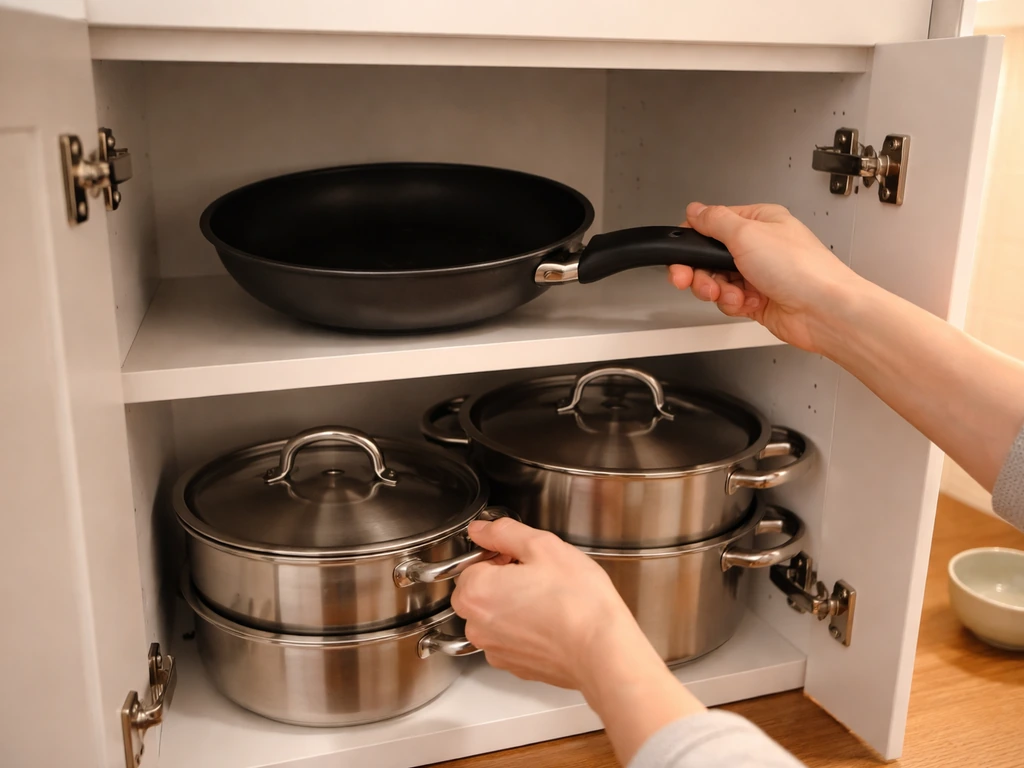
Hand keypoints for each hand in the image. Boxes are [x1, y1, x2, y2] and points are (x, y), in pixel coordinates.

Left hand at [452, 517, 706, 765]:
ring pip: (494, 616)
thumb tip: (480, 530)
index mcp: (476, 591)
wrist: (602, 651)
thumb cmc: (577, 601)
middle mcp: (476, 625)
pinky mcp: (514, 666)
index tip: (523, 558)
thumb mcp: (543, 546)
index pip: (472, 563)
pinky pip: (510, 639)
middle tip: (538, 576)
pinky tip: (551, 622)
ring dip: (512, 605)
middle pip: (477, 591)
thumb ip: (503, 533)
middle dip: (501, 580)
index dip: (499, 555)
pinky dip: (524, 629)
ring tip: (548, 600)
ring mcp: (494, 650)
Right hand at [668, 202, 862, 353]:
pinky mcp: (758, 300)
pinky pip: (729, 300)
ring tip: (729, 293)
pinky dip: (732, 303)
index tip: (680, 254)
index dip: (693, 240)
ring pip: (716, 281)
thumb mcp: (747, 233)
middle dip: (698, 271)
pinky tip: (746, 303)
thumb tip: (695, 209)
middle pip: (709, 256)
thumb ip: (714, 220)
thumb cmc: (801, 269)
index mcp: (759, 221)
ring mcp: (758, 274)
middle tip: (688, 278)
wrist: (823, 311)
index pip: (712, 224)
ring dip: (717, 289)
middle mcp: (758, 246)